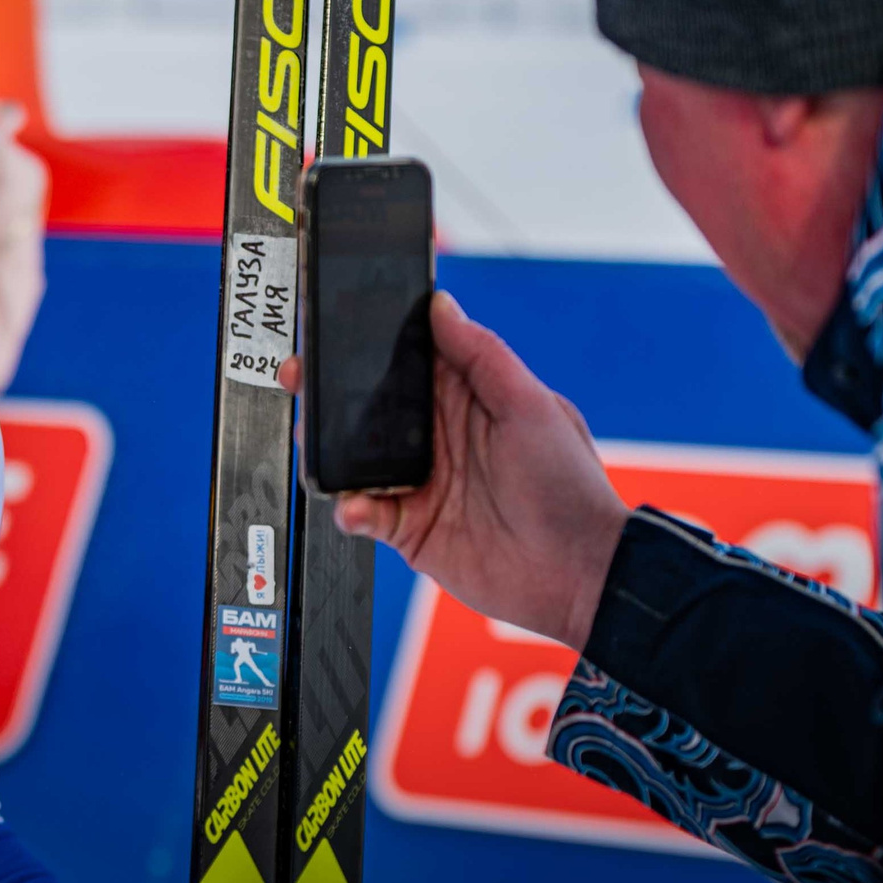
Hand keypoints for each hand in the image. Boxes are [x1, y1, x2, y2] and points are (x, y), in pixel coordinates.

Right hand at [279, 291, 626, 649]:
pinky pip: (363, 513)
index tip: (334, 329)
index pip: (405, 363)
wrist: (581, 575)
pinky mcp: (409, 528)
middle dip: (328, 393)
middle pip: (366, 408)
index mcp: (465, 401)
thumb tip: (442, 306)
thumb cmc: (571, 488)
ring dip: (327, 449)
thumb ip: (483, 356)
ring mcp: (419, 484)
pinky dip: (349, 508)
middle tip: (300, 377)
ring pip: (354, 458)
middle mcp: (436, 439)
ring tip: (317, 443)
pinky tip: (352, 505)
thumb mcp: (532, 408)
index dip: (367, 345)